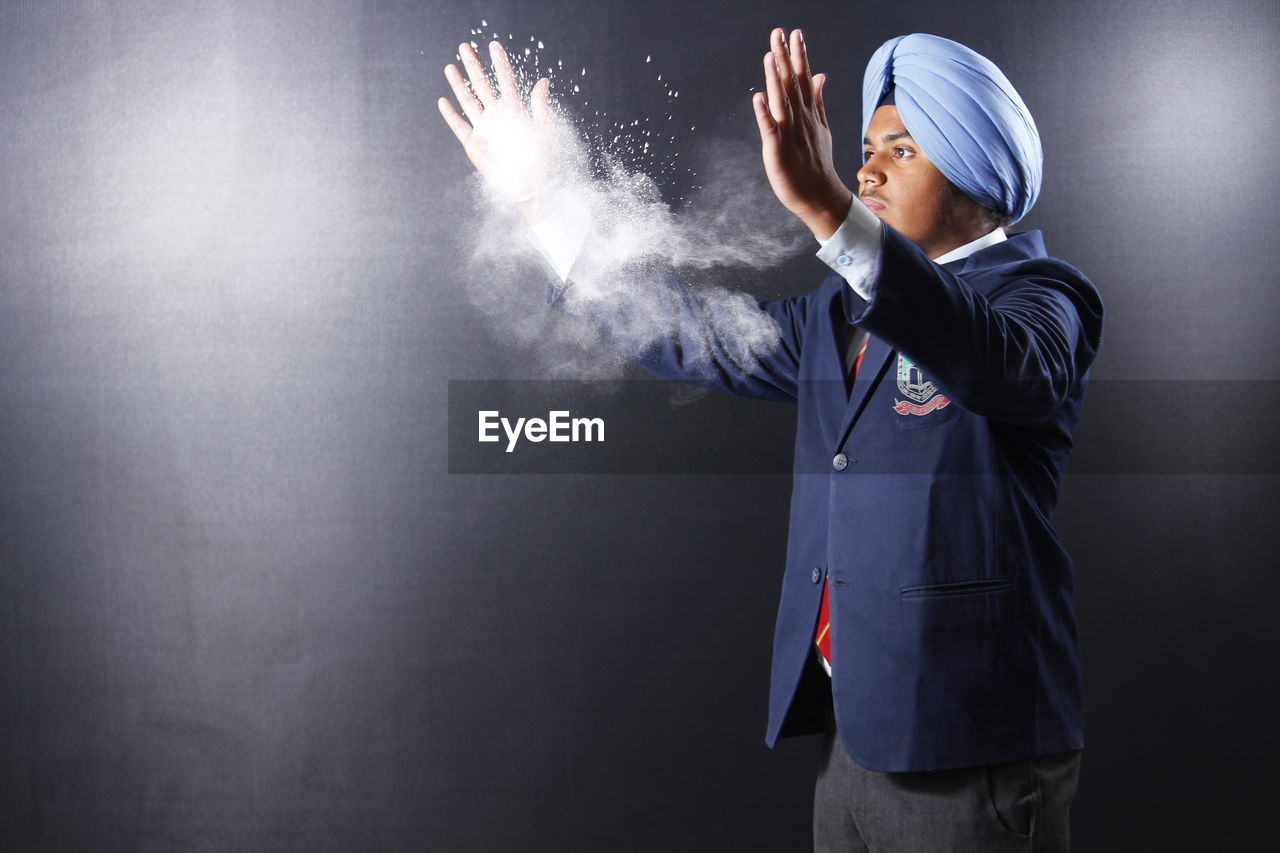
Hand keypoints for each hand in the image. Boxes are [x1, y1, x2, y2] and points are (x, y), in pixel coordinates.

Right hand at [438, 41, 560, 222]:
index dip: (500, 63)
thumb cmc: (544, 161)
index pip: (506, 81)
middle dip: (474, 66)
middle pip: (483, 85)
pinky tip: (443, 101)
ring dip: (459, 85)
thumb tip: (543, 81)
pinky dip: (451, 115)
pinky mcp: (475, 146)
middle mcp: (498, 117)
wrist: (533, 187)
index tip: (493, 45)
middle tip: (464, 46)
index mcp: (516, 111)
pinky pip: (460, 128)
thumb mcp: (546, 130)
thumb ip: (541, 106)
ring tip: (451, 66)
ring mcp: (485, 130)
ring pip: (469, 102)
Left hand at [752, 28, 852, 240]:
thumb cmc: (816, 163)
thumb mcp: (820, 127)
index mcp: (808, 114)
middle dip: (785, 58)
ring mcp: (790, 134)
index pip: (802, 79)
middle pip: (791, 84)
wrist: (820, 196)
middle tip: (779, 33)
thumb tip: (820, 74)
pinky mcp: (778, 151)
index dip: (798, 55)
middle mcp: (800, 120)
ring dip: (775, 79)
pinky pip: (770, 130)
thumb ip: (818, 100)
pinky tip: (758, 98)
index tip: (795, 33)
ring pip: (781, 101)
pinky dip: (764, 114)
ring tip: (770, 56)